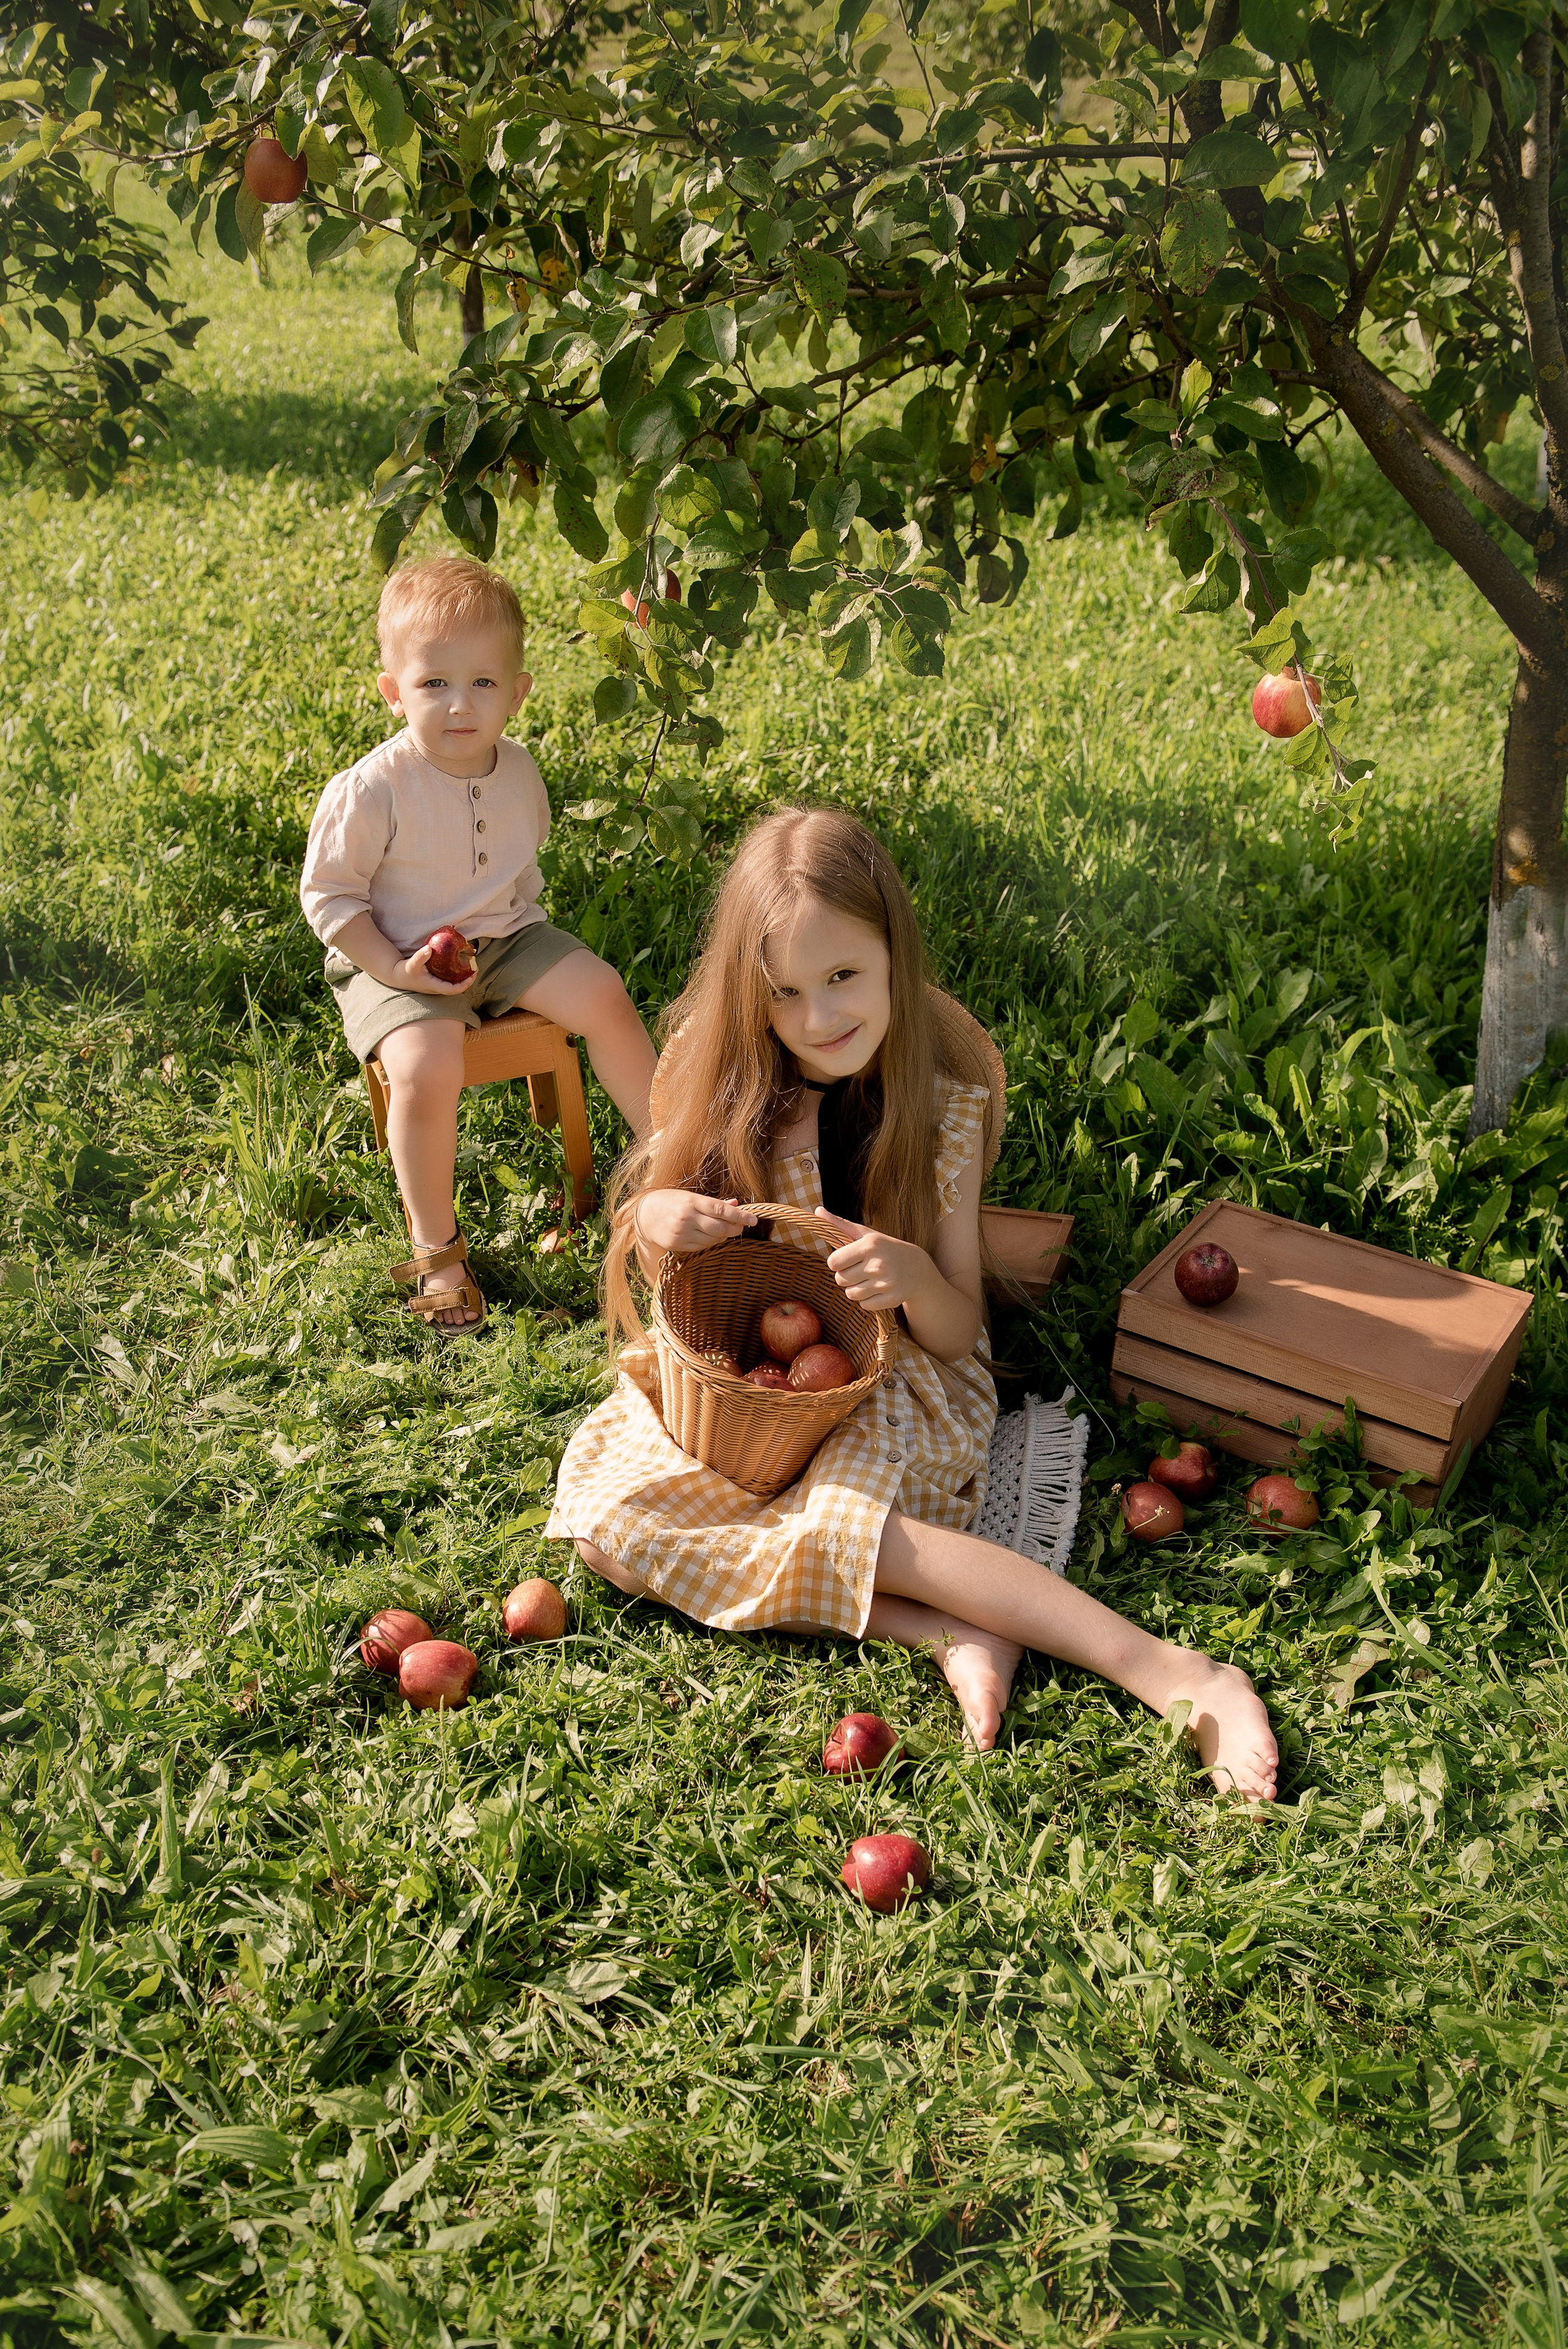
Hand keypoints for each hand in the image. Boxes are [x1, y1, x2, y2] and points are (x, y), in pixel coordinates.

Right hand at [393, 942, 475, 996]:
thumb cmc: (405, 971)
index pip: (453, 990)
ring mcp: (438, 986)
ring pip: (455, 984)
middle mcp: (438, 989)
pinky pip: (451, 979)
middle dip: (468, 979)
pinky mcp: (437, 982)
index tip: (473, 974)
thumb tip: (429, 948)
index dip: (465, 984)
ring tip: (471, 965)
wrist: (398, 976)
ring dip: (464, 976)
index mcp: (434, 986)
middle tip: (475, 967)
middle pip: (458, 988)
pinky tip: (460, 963)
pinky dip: (457, 973)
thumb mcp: (412, 963)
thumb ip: (420, 956)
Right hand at [634, 1190, 757, 1253]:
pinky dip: (710, 1242)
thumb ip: (714, 1203)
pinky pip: (702, 1247)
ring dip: (723, 1236)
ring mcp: (682, 1233)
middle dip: (734, 1228)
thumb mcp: (691, 1196)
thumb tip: (736, 1203)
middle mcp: (687, 1217)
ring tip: (721, 1229)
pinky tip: (707, 1235)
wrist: (645, 1215)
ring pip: (713, 1239)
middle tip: (740, 1226)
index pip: (721, 1209)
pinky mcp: (678, 1245)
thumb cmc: (672, 1202)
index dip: (739, 1216)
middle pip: (720, 1228)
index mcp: (692, 1201)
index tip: (753, 1219)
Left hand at [815, 1209, 936, 1312]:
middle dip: (846, 1276)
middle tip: (859, 1270)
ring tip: (868, 1279)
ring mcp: (886, 1283)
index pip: (833, 1262)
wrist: (917, 1268)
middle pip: (840, 1280)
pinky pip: (864, 1305)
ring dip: (855, 1289)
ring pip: (851, 1294)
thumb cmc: (884, 1248)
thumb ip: (840, 1224)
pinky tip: (878, 1289)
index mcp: (869, 1245)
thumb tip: (816, 1210)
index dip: (837, 1263)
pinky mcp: (891, 1299)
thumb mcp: (865, 1234)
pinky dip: (867, 1300)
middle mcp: (878, 1264)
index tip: (847, 1260)